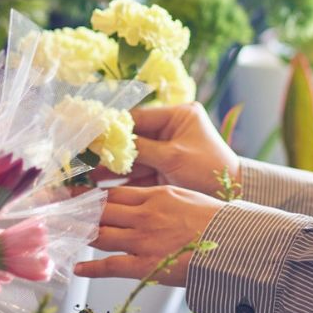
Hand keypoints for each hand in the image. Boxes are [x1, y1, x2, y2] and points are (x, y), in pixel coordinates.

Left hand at [74, 184, 223, 285]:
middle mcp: (144, 214)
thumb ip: (159, 197)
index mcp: (155, 195)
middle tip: (56, 209)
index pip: (113, 192)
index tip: (73, 194)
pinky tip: (78, 268)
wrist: (233, 242)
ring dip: (80, 233)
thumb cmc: (213, 219)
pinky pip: (112, 266)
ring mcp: (144, 239)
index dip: (90, 194)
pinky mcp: (147, 265)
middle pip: (101, 210)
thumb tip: (142, 199)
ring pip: (102, 234)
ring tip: (62, 233)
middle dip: (76, 210)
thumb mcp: (183, 196)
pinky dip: (92, 268)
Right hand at [92, 102, 241, 196]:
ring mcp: (165, 151)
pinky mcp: (161, 171)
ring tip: (82, 174)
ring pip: (131, 157)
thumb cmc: (209, 170)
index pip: (138, 117)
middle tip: (81, 154)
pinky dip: (118, 179)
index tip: (89, 132)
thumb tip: (109, 142)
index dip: (113, 126)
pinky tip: (97, 186)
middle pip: (131, 137)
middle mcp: (169, 130)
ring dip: (109, 166)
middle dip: (108, 149)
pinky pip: (136, 172)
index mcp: (178, 115)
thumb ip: (141, 149)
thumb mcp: (175, 157)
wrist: (231, 197)